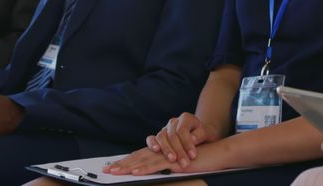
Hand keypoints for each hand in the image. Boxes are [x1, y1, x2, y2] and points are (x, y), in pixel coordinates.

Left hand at [105, 140, 232, 175]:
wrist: (215, 153)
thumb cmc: (199, 159)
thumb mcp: (179, 163)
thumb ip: (167, 165)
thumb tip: (155, 172)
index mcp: (162, 151)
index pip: (140, 156)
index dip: (127, 161)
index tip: (113, 167)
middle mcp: (162, 150)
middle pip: (138, 156)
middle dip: (122, 163)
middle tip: (107, 169)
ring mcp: (167, 154)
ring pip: (144, 159)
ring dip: (128, 166)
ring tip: (116, 172)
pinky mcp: (174, 159)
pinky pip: (157, 164)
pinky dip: (145, 168)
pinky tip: (135, 172)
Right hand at [144, 112, 220, 168]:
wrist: (199, 136)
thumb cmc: (204, 135)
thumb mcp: (209, 133)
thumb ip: (202, 134)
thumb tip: (193, 138)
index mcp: (186, 118)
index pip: (183, 130)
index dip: (187, 143)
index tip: (193, 155)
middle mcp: (174, 122)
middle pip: (172, 135)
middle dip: (179, 150)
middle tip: (184, 163)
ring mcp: (165, 129)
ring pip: (161, 137)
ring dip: (166, 149)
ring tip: (172, 160)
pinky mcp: (158, 137)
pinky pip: (151, 138)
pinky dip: (152, 143)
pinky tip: (156, 150)